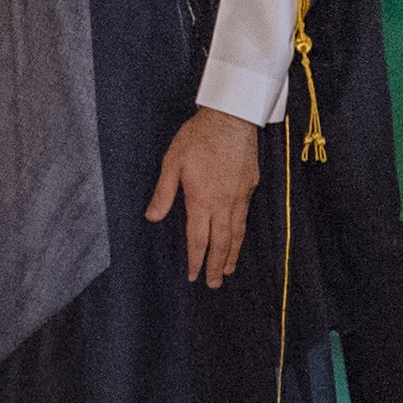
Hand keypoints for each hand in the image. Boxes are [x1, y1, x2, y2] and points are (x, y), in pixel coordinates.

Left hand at [147, 107, 261, 286]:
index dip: (195, 260)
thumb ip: (164, 192)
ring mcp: (240, 195)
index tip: (192, 276)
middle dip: (216, 266)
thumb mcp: (172, 162)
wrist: (231, 117)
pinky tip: (238, 237)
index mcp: (201, 199)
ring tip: (228, 269)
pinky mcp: (250, 185)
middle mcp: (223, 203)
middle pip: (221, 242)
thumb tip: (153, 217)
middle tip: (214, 284)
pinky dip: (241, 233)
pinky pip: (245, 216)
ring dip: (232, 254)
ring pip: (237, 232)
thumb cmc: (198, 137)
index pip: (199, 239)